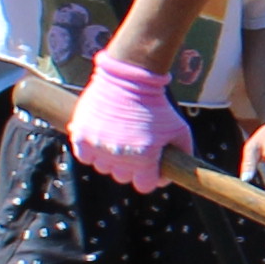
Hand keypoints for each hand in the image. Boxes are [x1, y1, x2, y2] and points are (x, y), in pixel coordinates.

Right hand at [71, 54, 186, 190]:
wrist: (129, 78)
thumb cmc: (156, 104)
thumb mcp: (179, 128)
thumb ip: (182, 153)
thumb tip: (175, 173)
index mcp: (144, 157)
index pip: (145, 186)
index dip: (150, 177)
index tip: (151, 166)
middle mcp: (119, 155)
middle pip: (123, 178)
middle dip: (132, 168)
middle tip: (136, 147)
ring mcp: (99, 146)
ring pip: (104, 168)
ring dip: (112, 159)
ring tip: (119, 139)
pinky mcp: (81, 136)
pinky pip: (85, 157)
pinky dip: (92, 152)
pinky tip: (102, 138)